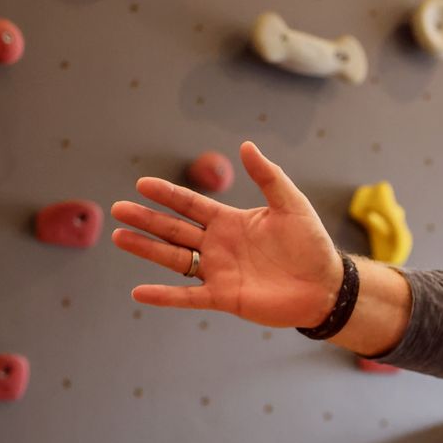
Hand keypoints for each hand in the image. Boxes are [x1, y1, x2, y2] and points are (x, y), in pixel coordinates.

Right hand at [110, 140, 342, 326]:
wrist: (324, 286)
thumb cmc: (311, 245)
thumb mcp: (291, 205)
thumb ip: (269, 177)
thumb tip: (246, 145)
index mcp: (230, 221)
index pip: (190, 204)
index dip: (167, 194)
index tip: (142, 184)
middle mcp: (218, 245)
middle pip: (174, 229)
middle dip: (146, 219)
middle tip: (118, 209)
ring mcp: (218, 271)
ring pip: (174, 258)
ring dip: (146, 248)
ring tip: (118, 237)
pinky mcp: (224, 296)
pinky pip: (188, 297)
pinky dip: (164, 295)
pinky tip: (138, 292)